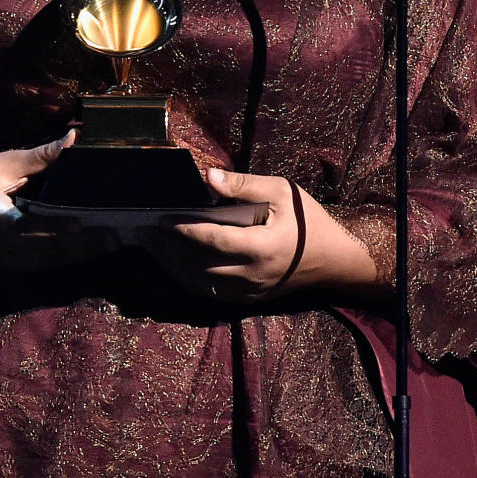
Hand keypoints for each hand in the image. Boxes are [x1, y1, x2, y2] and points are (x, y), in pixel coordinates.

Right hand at [0, 130, 118, 270]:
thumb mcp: (8, 161)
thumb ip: (43, 155)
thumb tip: (75, 138)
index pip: (22, 225)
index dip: (50, 228)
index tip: (78, 226)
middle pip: (40, 250)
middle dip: (79, 246)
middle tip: (113, 236)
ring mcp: (0, 260)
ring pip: (44, 262)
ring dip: (78, 254)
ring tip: (111, 243)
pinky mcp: (7, 266)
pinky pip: (40, 264)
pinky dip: (66, 256)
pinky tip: (91, 248)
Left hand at [137, 167, 378, 302]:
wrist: (334, 260)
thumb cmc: (307, 220)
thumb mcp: (282, 191)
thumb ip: (245, 185)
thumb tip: (207, 176)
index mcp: (262, 248)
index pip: (213, 240)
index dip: (184, 230)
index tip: (159, 217)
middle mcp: (252, 276)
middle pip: (199, 265)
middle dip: (167, 248)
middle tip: (142, 229)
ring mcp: (248, 293)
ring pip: (199, 283)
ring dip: (171, 264)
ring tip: (149, 244)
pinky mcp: (246, 301)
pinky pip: (208, 292)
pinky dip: (186, 277)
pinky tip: (171, 262)